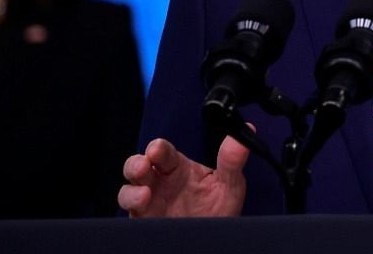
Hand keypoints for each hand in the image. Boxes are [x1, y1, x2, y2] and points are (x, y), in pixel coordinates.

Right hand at [117, 136, 248, 217]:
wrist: (215, 239)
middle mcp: (159, 182)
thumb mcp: (229, 184)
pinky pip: (130, 213)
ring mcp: (150, 202)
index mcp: (177, 167)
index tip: (158, 150)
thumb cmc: (219, 209)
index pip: (162, 151)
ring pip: (128, 190)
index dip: (157, 148)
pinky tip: (143, 206)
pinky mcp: (145, 221)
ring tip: (144, 195)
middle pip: (137, 166)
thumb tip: (244, 133)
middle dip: (136, 164)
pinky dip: (132, 208)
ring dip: (131, 190)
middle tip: (145, 165)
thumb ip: (232, 160)